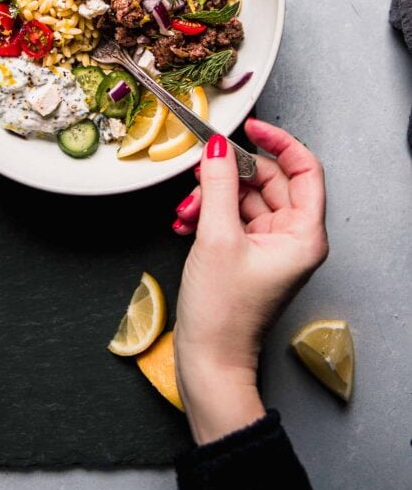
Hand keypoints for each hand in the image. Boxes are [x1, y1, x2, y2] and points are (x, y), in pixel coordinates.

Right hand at [172, 119, 327, 444]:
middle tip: (200, 171)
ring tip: (186, 212)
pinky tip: (185, 223)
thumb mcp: (216, 237)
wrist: (209, 362)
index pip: (305, 169)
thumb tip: (217, 147)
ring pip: (245, 199)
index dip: (278, 142)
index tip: (250, 127)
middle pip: (269, 181)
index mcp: (304, 235)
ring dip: (212, 198)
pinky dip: (208, 215)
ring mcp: (270, 248)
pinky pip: (231, 218)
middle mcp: (293, 239)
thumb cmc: (223, 312)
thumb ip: (217, 185)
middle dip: (229, 175)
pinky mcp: (247, 256)